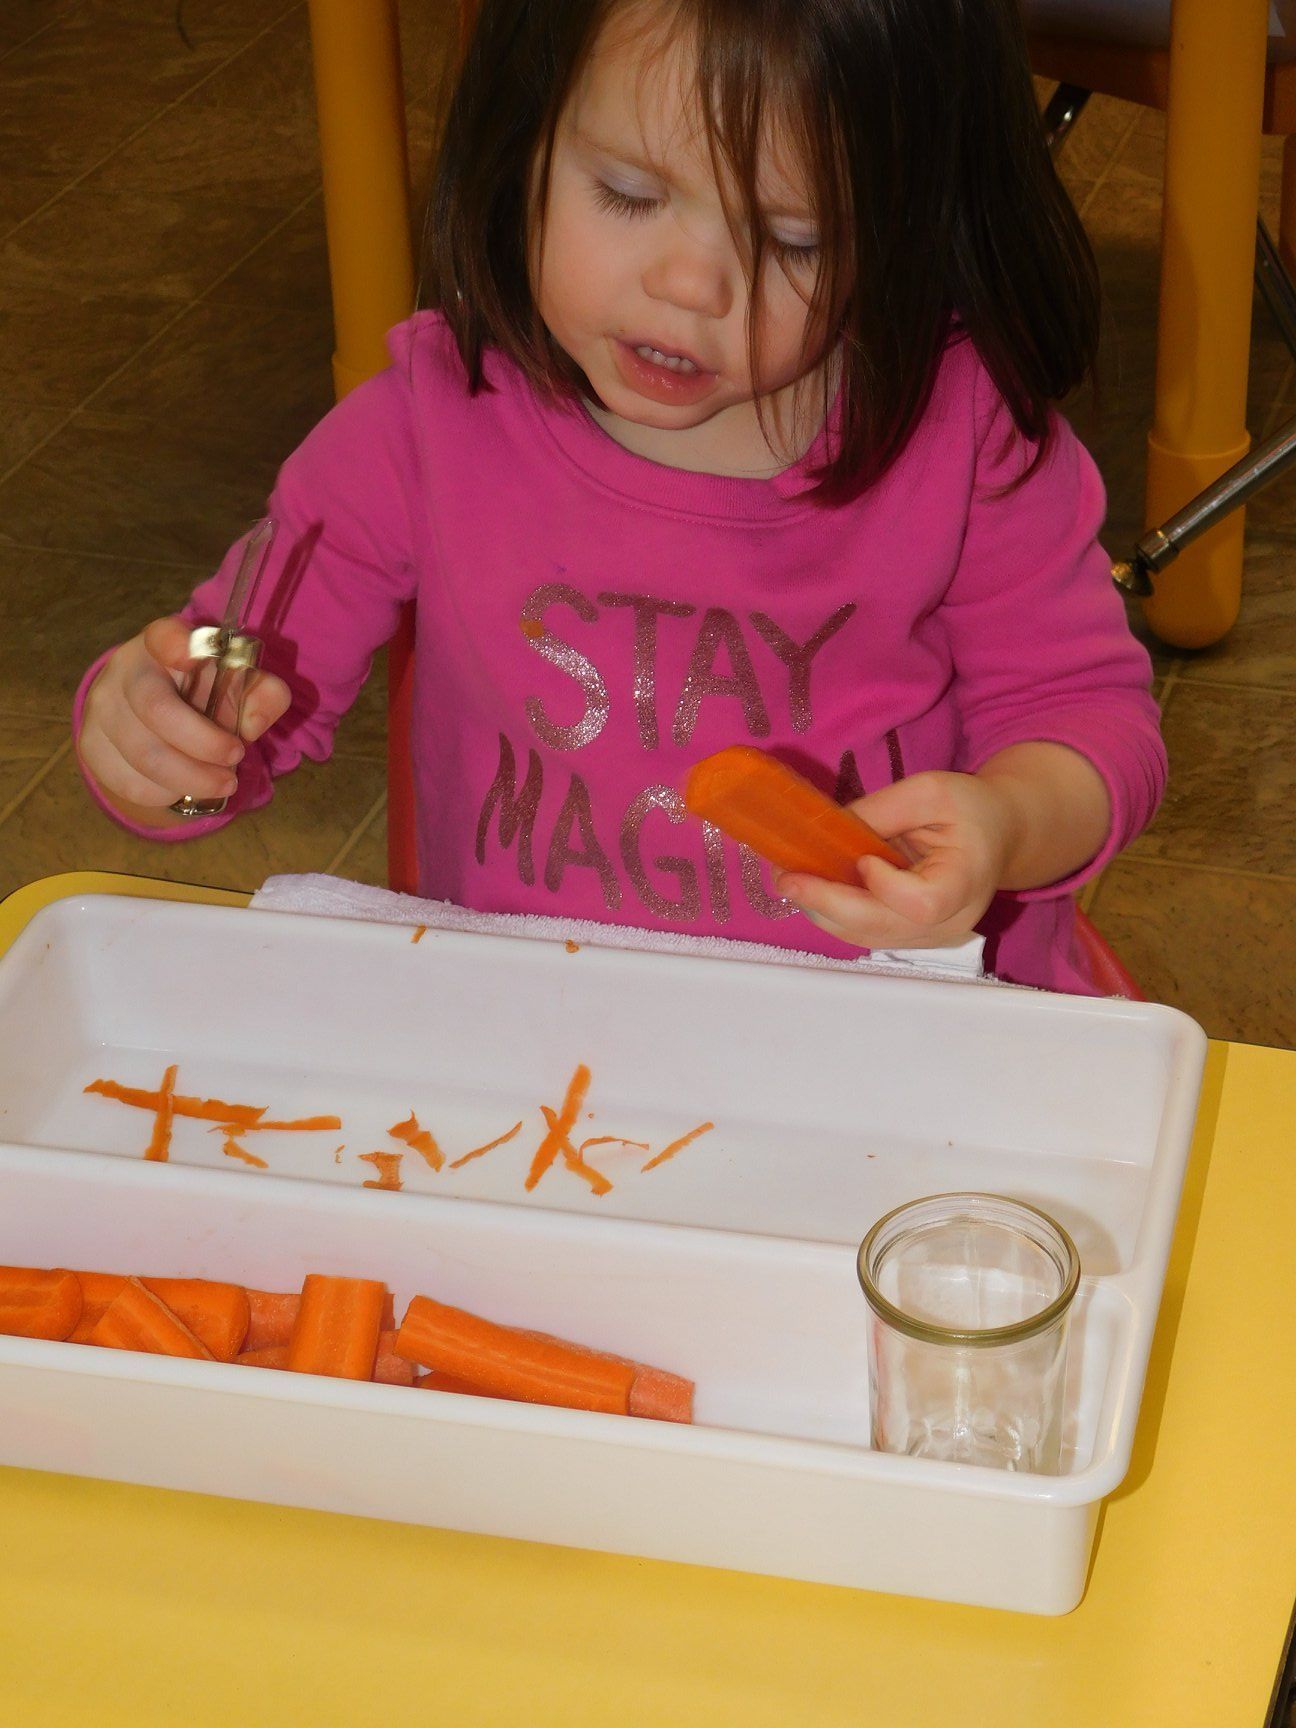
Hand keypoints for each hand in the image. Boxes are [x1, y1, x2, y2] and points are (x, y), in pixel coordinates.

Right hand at [78, 616, 290, 824]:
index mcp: (162, 644)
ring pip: (144, 755)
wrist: (151, 717)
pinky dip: (165, 793)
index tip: (195, 657)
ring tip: (223, 783)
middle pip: (157, 710)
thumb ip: (263, 695)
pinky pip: (129, 782)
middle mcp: (125, 670)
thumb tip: (252, 724)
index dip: (177, 645)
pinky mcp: (91, 746)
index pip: (164, 636)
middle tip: (236, 758)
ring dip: (191, 778)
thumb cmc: (204, 693)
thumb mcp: (241, 685)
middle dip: (204, 744)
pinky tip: (184, 788)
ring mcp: (102, 708)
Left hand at [774, 771, 1020, 949]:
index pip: (921, 904)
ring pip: (866, 936)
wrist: (999, 835)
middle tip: (785, 878)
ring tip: (788, 879)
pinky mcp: (910, 936)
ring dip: (822, 910)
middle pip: (881, 929)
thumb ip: (881, 810)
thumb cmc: (970, 809)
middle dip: (826, 903)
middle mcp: (948, 923)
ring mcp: (928, 937)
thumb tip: (826, 830)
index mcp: (965, 883)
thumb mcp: (931, 792)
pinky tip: (809, 888)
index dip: (885, 886)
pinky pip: (865, 931)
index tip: (864, 858)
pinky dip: (833, 912)